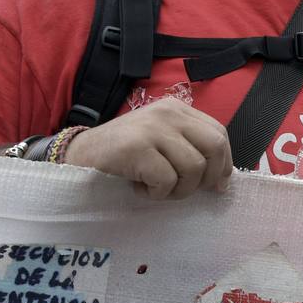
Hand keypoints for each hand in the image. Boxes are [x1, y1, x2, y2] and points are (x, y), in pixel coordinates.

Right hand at [62, 99, 232, 199]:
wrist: (78, 155)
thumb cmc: (124, 154)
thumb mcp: (161, 142)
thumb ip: (189, 148)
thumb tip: (222, 180)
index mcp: (178, 109)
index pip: (218, 133)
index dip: (224, 163)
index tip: (218, 185)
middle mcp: (169, 113)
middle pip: (213, 147)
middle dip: (207, 177)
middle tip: (186, 190)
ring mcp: (153, 128)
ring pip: (193, 168)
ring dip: (177, 190)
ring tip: (156, 188)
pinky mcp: (137, 147)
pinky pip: (166, 180)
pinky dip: (157, 193)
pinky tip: (140, 188)